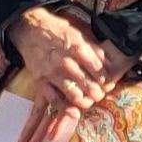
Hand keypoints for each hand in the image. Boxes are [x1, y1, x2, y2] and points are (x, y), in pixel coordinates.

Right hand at [8, 4, 128, 141]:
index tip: (107, 85)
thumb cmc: (59, 32)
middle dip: (97, 94)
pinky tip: (74, 111)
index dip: (106, 81)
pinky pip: (54, 100)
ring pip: (74, 94)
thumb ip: (95, 51)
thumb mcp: (80, 35)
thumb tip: (110, 65)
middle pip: (88, 85)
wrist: (31, 30)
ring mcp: (53, 73)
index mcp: (79, 49)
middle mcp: (67, 62)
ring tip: (89, 102)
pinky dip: (65, 108)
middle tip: (99, 95)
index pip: (99, 71)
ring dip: (84, 101)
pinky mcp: (41, 81)